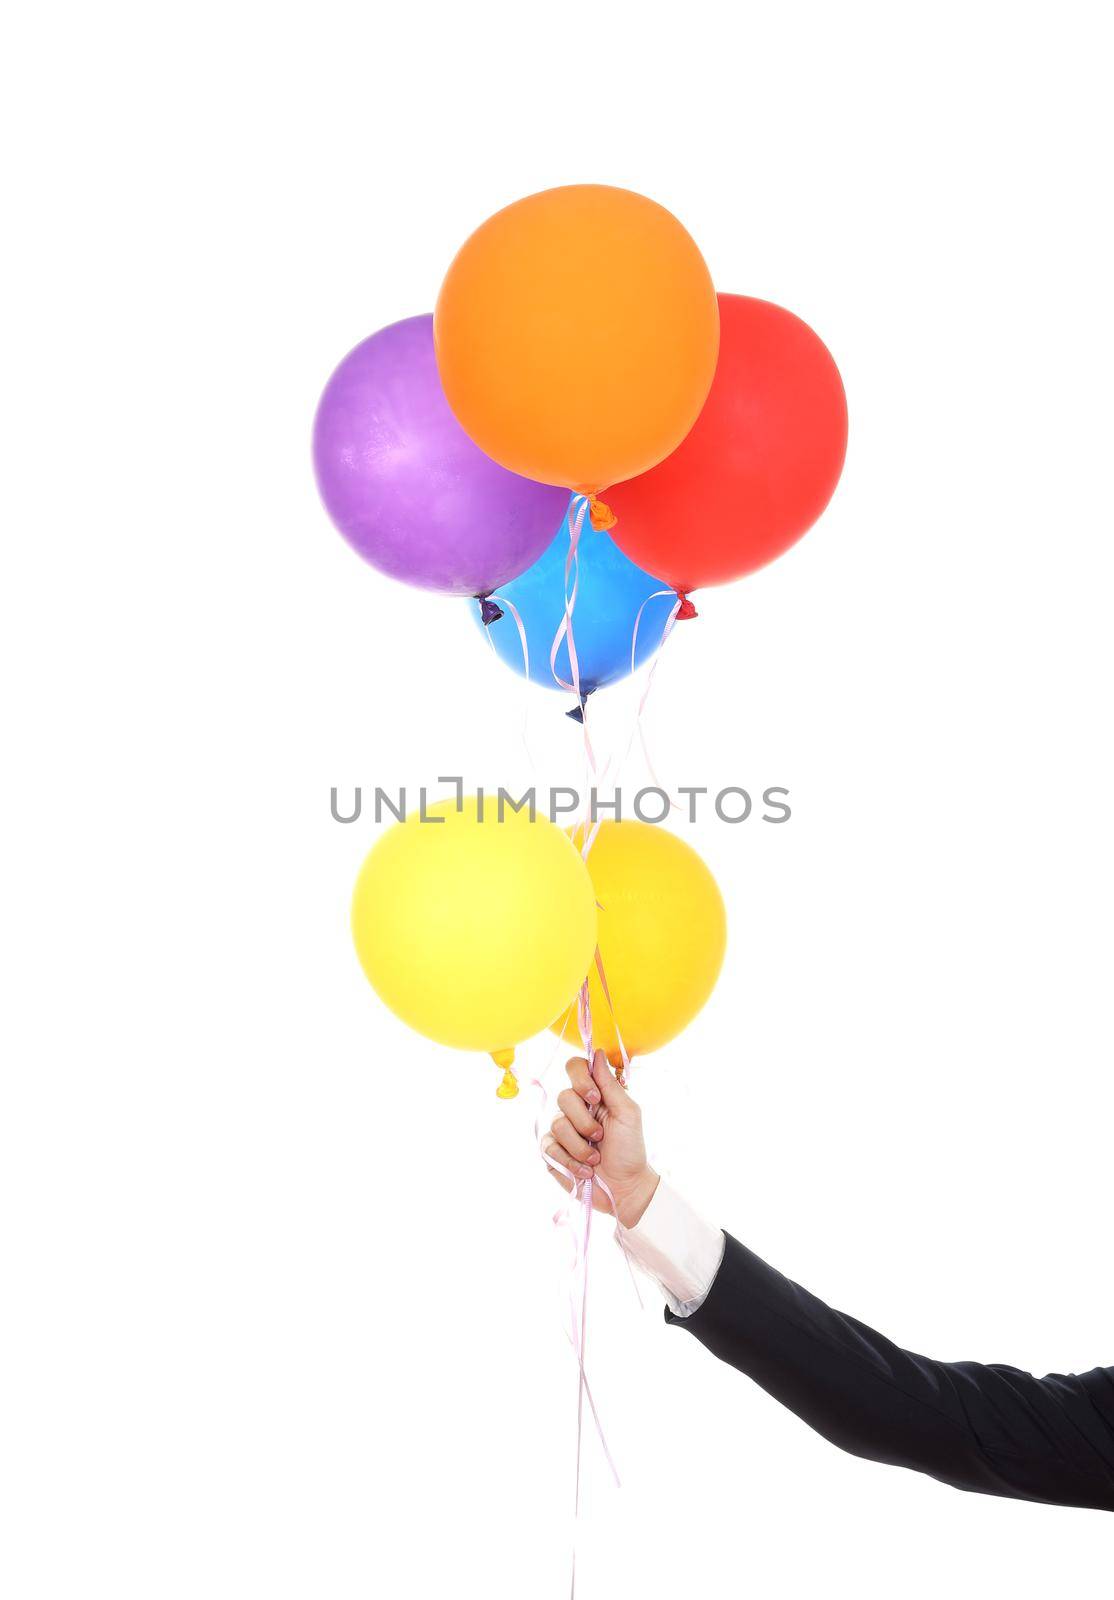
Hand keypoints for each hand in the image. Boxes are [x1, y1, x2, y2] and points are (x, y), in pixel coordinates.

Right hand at [541, 1049, 658, 1227]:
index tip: (595, 1098)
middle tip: (601, 1136)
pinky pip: (549, 1147)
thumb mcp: (628, 1114)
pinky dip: (571, 1161)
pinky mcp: (551, 1153)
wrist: (624, 1188)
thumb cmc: (630, 1149)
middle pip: (563, 1097)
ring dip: (581, 1146)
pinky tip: (585, 1170)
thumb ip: (611, 1084)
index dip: (581, 1079)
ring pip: (557, 1124)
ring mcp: (561, 1131)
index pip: (574, 1068)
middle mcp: (574, 1109)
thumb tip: (597, 1053)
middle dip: (585, 1121)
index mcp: (593, 1094)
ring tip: (596, 1157)